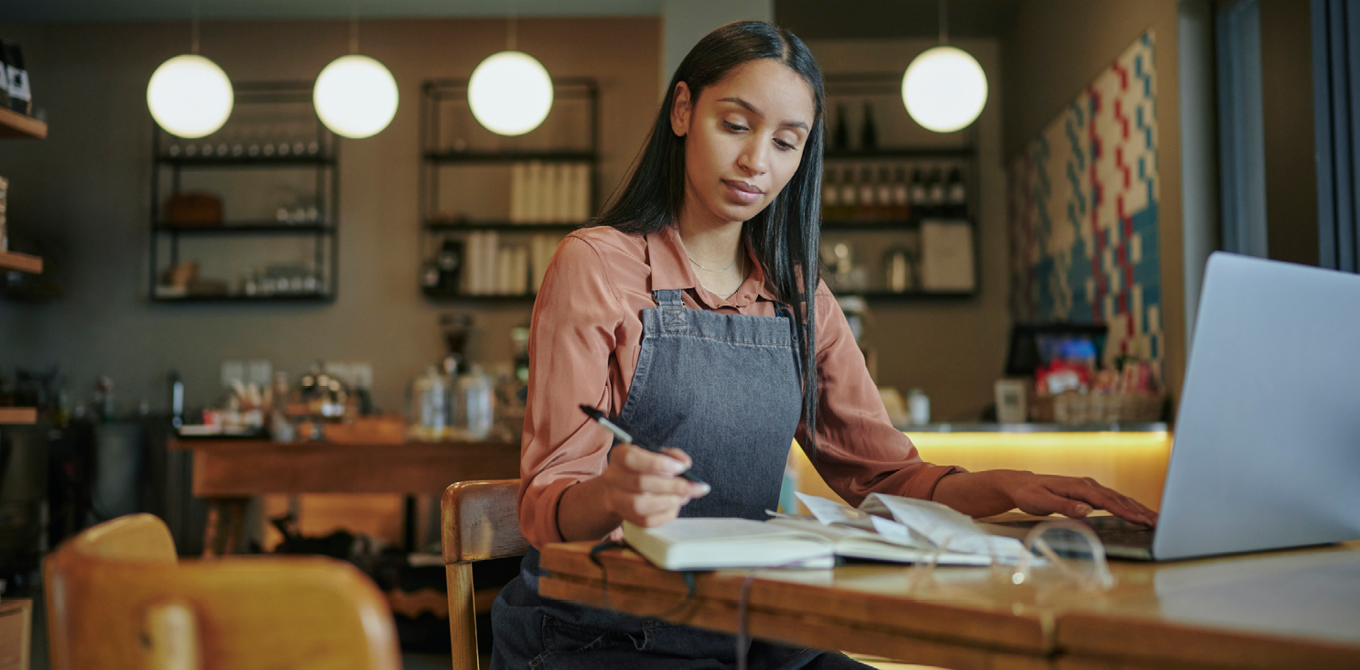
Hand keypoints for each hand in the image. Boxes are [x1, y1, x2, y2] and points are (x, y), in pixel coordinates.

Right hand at [597, 443, 710, 529]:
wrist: (619, 489)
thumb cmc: (641, 469)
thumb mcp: (653, 454)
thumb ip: (670, 456)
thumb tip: (684, 464)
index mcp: (620, 456)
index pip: (632, 458)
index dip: (658, 463)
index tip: (681, 468)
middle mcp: (613, 478)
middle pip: (641, 483)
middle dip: (673, 486)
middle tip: (694, 486)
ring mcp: (617, 500)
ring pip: (641, 505)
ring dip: (668, 501)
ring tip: (684, 496)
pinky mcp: (626, 518)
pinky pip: (646, 521)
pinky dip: (666, 514)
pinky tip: (675, 505)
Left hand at [1006, 473, 1157, 526]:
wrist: (1022, 485)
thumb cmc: (1030, 495)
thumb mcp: (1042, 502)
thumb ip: (1064, 507)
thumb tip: (1087, 510)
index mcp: (1078, 487)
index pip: (1107, 501)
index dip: (1125, 511)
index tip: (1141, 521)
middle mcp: (1088, 485)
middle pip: (1119, 498)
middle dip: (1140, 511)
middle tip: (1159, 524)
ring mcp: (1090, 487)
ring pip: (1119, 498)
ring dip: (1138, 508)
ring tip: (1156, 520)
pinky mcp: (1089, 492)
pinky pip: (1113, 499)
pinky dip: (1129, 506)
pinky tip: (1138, 514)